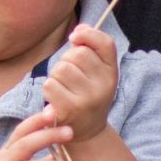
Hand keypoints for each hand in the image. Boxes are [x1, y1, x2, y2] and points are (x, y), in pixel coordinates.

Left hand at [40, 25, 117, 141]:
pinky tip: (56, 97)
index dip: (87, 34)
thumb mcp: (96, 73)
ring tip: (63, 86)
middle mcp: (104, 85)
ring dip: (55, 74)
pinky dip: (48, 88)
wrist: (87, 131)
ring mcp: (88, 98)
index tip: (75, 37)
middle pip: (77, 54)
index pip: (105, 43)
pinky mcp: (70, 110)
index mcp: (112, 72)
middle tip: (68, 74)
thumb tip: (79, 28)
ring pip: (61, 69)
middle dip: (66, 59)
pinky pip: (50, 85)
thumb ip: (90, 48)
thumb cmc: (87, 94)